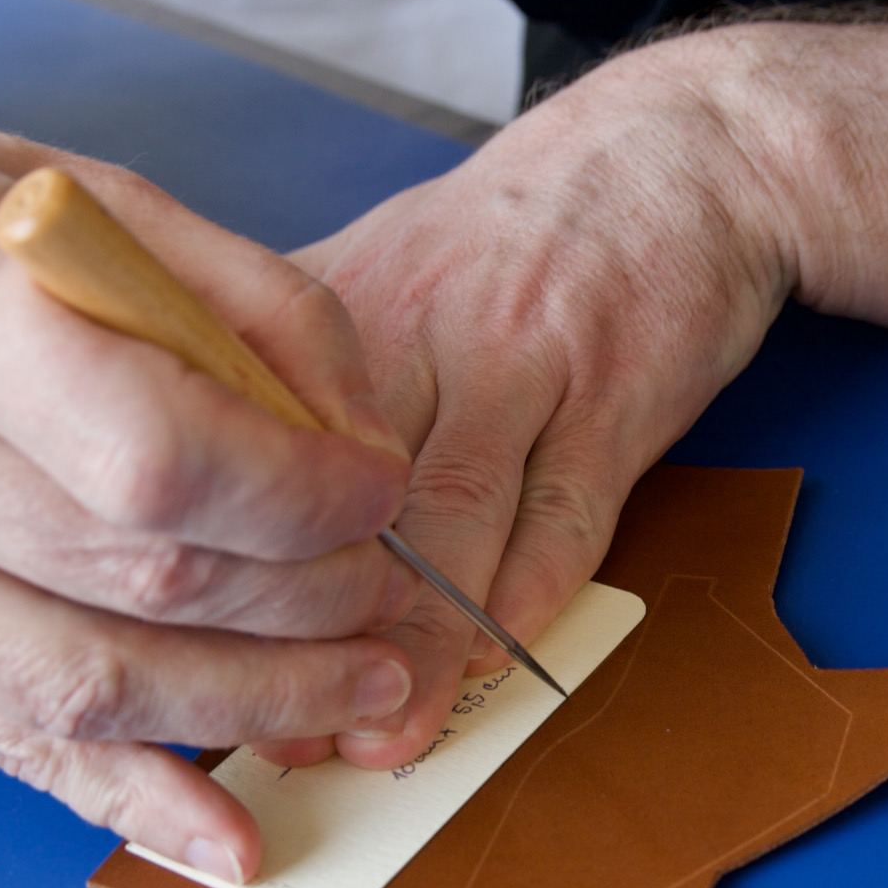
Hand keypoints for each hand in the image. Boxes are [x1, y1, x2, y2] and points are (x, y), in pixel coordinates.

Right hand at [0, 100, 422, 881]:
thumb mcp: (91, 196)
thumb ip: (247, 304)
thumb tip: (357, 441)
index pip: (155, 454)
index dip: (299, 494)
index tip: (376, 489)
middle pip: (144, 577)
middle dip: (308, 597)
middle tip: (388, 583)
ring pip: (92, 685)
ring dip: (258, 702)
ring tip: (362, 681)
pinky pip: (9, 743)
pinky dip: (134, 798)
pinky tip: (229, 834)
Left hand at [277, 35, 797, 768]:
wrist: (678, 152)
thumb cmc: (520, 228)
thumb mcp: (383, 256)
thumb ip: (300, 363)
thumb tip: (220, 465)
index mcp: (341, 305)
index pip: (255, 445)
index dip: (231, 561)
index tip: (209, 652)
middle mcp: (418, 329)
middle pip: (342, 497)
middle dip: (307, 628)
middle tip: (280, 725)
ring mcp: (521, 360)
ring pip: (450, 522)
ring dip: (416, 643)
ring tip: (383, 734)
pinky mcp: (614, 393)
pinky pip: (564, 515)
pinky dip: (527, 599)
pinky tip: (494, 660)